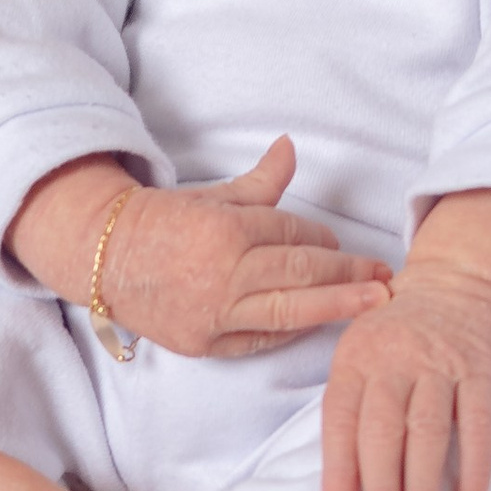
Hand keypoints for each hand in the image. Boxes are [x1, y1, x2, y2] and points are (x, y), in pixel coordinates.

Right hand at [9, 141, 393, 360]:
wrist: (104, 258)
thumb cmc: (162, 221)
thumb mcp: (213, 196)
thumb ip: (261, 181)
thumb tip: (291, 146)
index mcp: (227, 229)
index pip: (292, 234)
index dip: (321, 237)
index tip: (340, 242)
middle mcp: (224, 273)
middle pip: (302, 272)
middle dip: (349, 274)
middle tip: (385, 277)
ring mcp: (215, 313)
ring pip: (290, 311)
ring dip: (337, 306)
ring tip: (374, 304)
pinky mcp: (206, 343)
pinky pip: (260, 339)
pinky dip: (291, 332)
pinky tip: (318, 325)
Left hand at [321, 255, 490, 490]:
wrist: (455, 285)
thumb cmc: (396, 335)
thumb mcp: (359, 352)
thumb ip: (348, 404)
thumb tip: (340, 481)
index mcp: (356, 356)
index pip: (340, 417)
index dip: (338, 466)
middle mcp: (395, 358)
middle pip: (383, 429)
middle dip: (381, 485)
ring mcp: (440, 363)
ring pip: (428, 430)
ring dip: (422, 484)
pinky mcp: (481, 370)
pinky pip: (479, 423)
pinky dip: (476, 465)